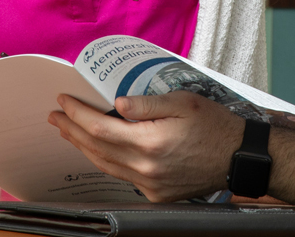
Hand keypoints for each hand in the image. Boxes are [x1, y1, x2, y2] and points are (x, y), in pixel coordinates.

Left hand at [48, 91, 245, 201]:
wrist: (238, 158)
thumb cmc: (215, 126)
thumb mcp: (183, 102)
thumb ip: (146, 103)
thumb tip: (116, 104)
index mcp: (150, 141)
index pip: (99, 128)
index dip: (77, 114)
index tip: (64, 101)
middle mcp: (145, 167)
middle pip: (95, 149)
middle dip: (72, 130)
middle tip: (56, 116)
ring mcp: (150, 184)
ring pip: (105, 165)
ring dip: (83, 147)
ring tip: (70, 131)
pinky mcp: (156, 193)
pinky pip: (122, 176)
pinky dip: (105, 161)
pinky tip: (99, 150)